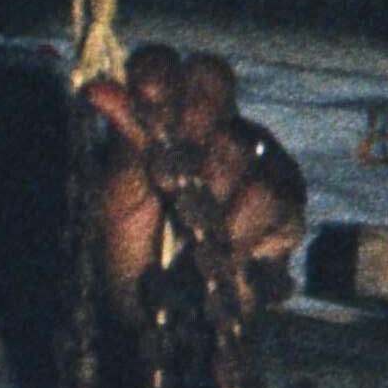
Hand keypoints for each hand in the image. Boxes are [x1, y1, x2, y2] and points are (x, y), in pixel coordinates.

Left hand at [83, 50, 306, 317]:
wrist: (163, 322)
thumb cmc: (133, 255)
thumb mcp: (116, 200)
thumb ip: (122, 143)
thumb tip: (99, 88)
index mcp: (171, 119)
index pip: (173, 66)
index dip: (161, 72)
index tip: (146, 95)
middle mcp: (219, 129)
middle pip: (215, 80)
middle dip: (189, 119)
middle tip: (171, 165)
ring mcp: (258, 163)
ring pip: (241, 144)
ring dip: (210, 190)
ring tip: (193, 227)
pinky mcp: (288, 208)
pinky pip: (273, 198)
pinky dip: (242, 228)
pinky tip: (226, 249)